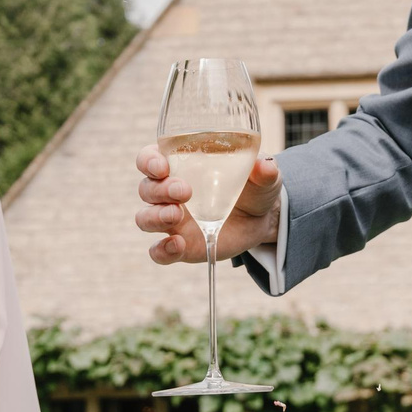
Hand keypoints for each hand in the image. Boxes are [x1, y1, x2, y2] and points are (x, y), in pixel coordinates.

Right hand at [135, 150, 281, 262]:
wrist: (262, 219)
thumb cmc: (254, 187)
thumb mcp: (263, 176)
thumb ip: (264, 170)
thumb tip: (265, 165)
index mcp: (180, 165)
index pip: (149, 158)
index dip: (149, 161)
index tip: (162, 166)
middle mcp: (168, 192)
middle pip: (146, 189)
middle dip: (160, 190)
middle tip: (184, 191)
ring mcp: (172, 220)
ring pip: (145, 219)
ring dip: (155, 217)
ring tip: (176, 215)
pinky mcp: (180, 245)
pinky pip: (158, 252)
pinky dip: (162, 250)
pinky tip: (177, 245)